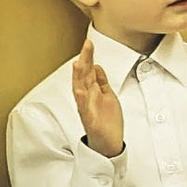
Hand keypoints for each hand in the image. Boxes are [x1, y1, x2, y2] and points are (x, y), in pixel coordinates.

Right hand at [71, 38, 124, 157]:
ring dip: (79, 77)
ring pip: (80, 90)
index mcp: (92, 91)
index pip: (89, 71)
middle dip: (84, 61)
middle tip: (86, 45)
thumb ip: (101, 81)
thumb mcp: (107, 96)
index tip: (89, 42)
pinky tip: (80, 91)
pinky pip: (85, 109)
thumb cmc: (107, 120)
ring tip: (78, 63)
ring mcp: (87, 109)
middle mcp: (87, 98)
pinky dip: (82, 100)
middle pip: (84, 76)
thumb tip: (96, 66)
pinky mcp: (90, 121)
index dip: (88, 56)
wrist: (108, 143)